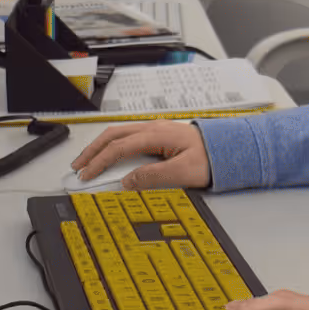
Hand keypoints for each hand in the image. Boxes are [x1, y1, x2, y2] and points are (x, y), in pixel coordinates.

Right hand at [71, 121, 211, 189]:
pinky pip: (130, 138)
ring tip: (88, 161)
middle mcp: (154, 128)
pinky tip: (110, 156)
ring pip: (120, 135)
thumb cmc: (212, 158)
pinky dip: (114, 147)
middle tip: (78, 166)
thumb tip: (127, 181)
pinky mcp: (160, 136)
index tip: (87, 175)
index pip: (119, 147)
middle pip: (113, 136)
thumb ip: (154, 176)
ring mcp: (156, 130)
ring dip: (101, 147)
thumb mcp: (183, 172)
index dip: (100, 162)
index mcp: (157, 134)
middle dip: (92, 151)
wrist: (230, 148)